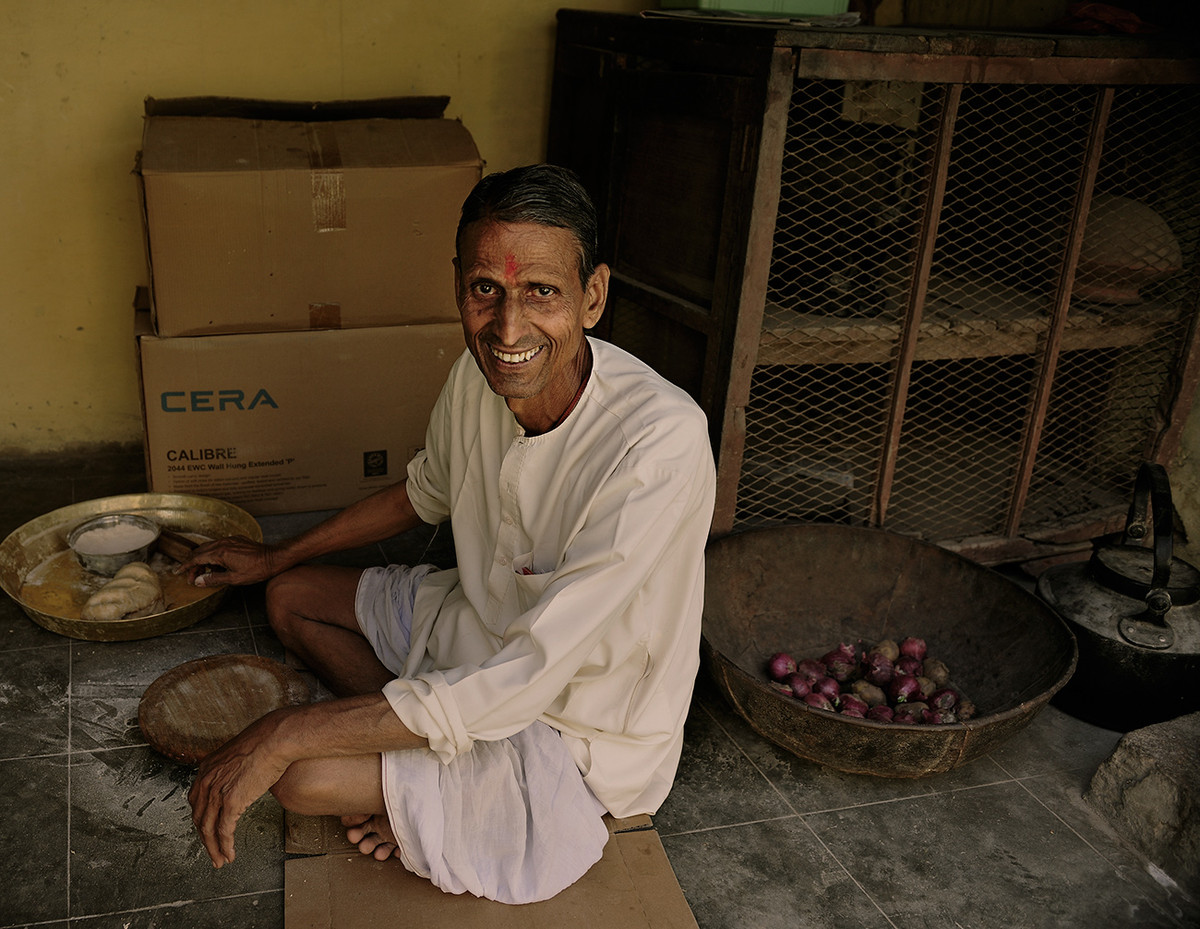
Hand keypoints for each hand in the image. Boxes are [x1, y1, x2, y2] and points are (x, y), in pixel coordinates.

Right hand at [176, 535, 281, 586]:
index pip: (196, 558)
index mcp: (220, 553)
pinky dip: (213, 555)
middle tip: (191, 576)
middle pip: (200, 552)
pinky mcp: (237, 540)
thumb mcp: (234, 578)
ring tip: (204, 573)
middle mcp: (223, 543)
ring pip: (209, 548)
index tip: (178, 572)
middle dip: (193, 564)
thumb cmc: (257, 569)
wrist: (274, 558)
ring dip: (203, 559)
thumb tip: (198, 581)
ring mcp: (230, 540)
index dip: (186, 566)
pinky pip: (219, 546)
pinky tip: (217, 565)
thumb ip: (214, 579)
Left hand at [188, 709, 293, 867]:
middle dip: (205, 840)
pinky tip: (230, 855)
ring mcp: (217, 791)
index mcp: (206, 769)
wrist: (276, 738)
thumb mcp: (240, 754)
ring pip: (208, 829)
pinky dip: (225, 846)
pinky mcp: (231, 801)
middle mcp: (206, 781)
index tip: (208, 832)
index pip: (197, 802)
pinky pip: (224, 830)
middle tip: (212, 853)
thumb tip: (242, 776)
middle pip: (199, 819)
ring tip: (220, 860)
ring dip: (214, 849)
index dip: (202, 821)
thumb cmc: (266, 741)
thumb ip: (233, 768)